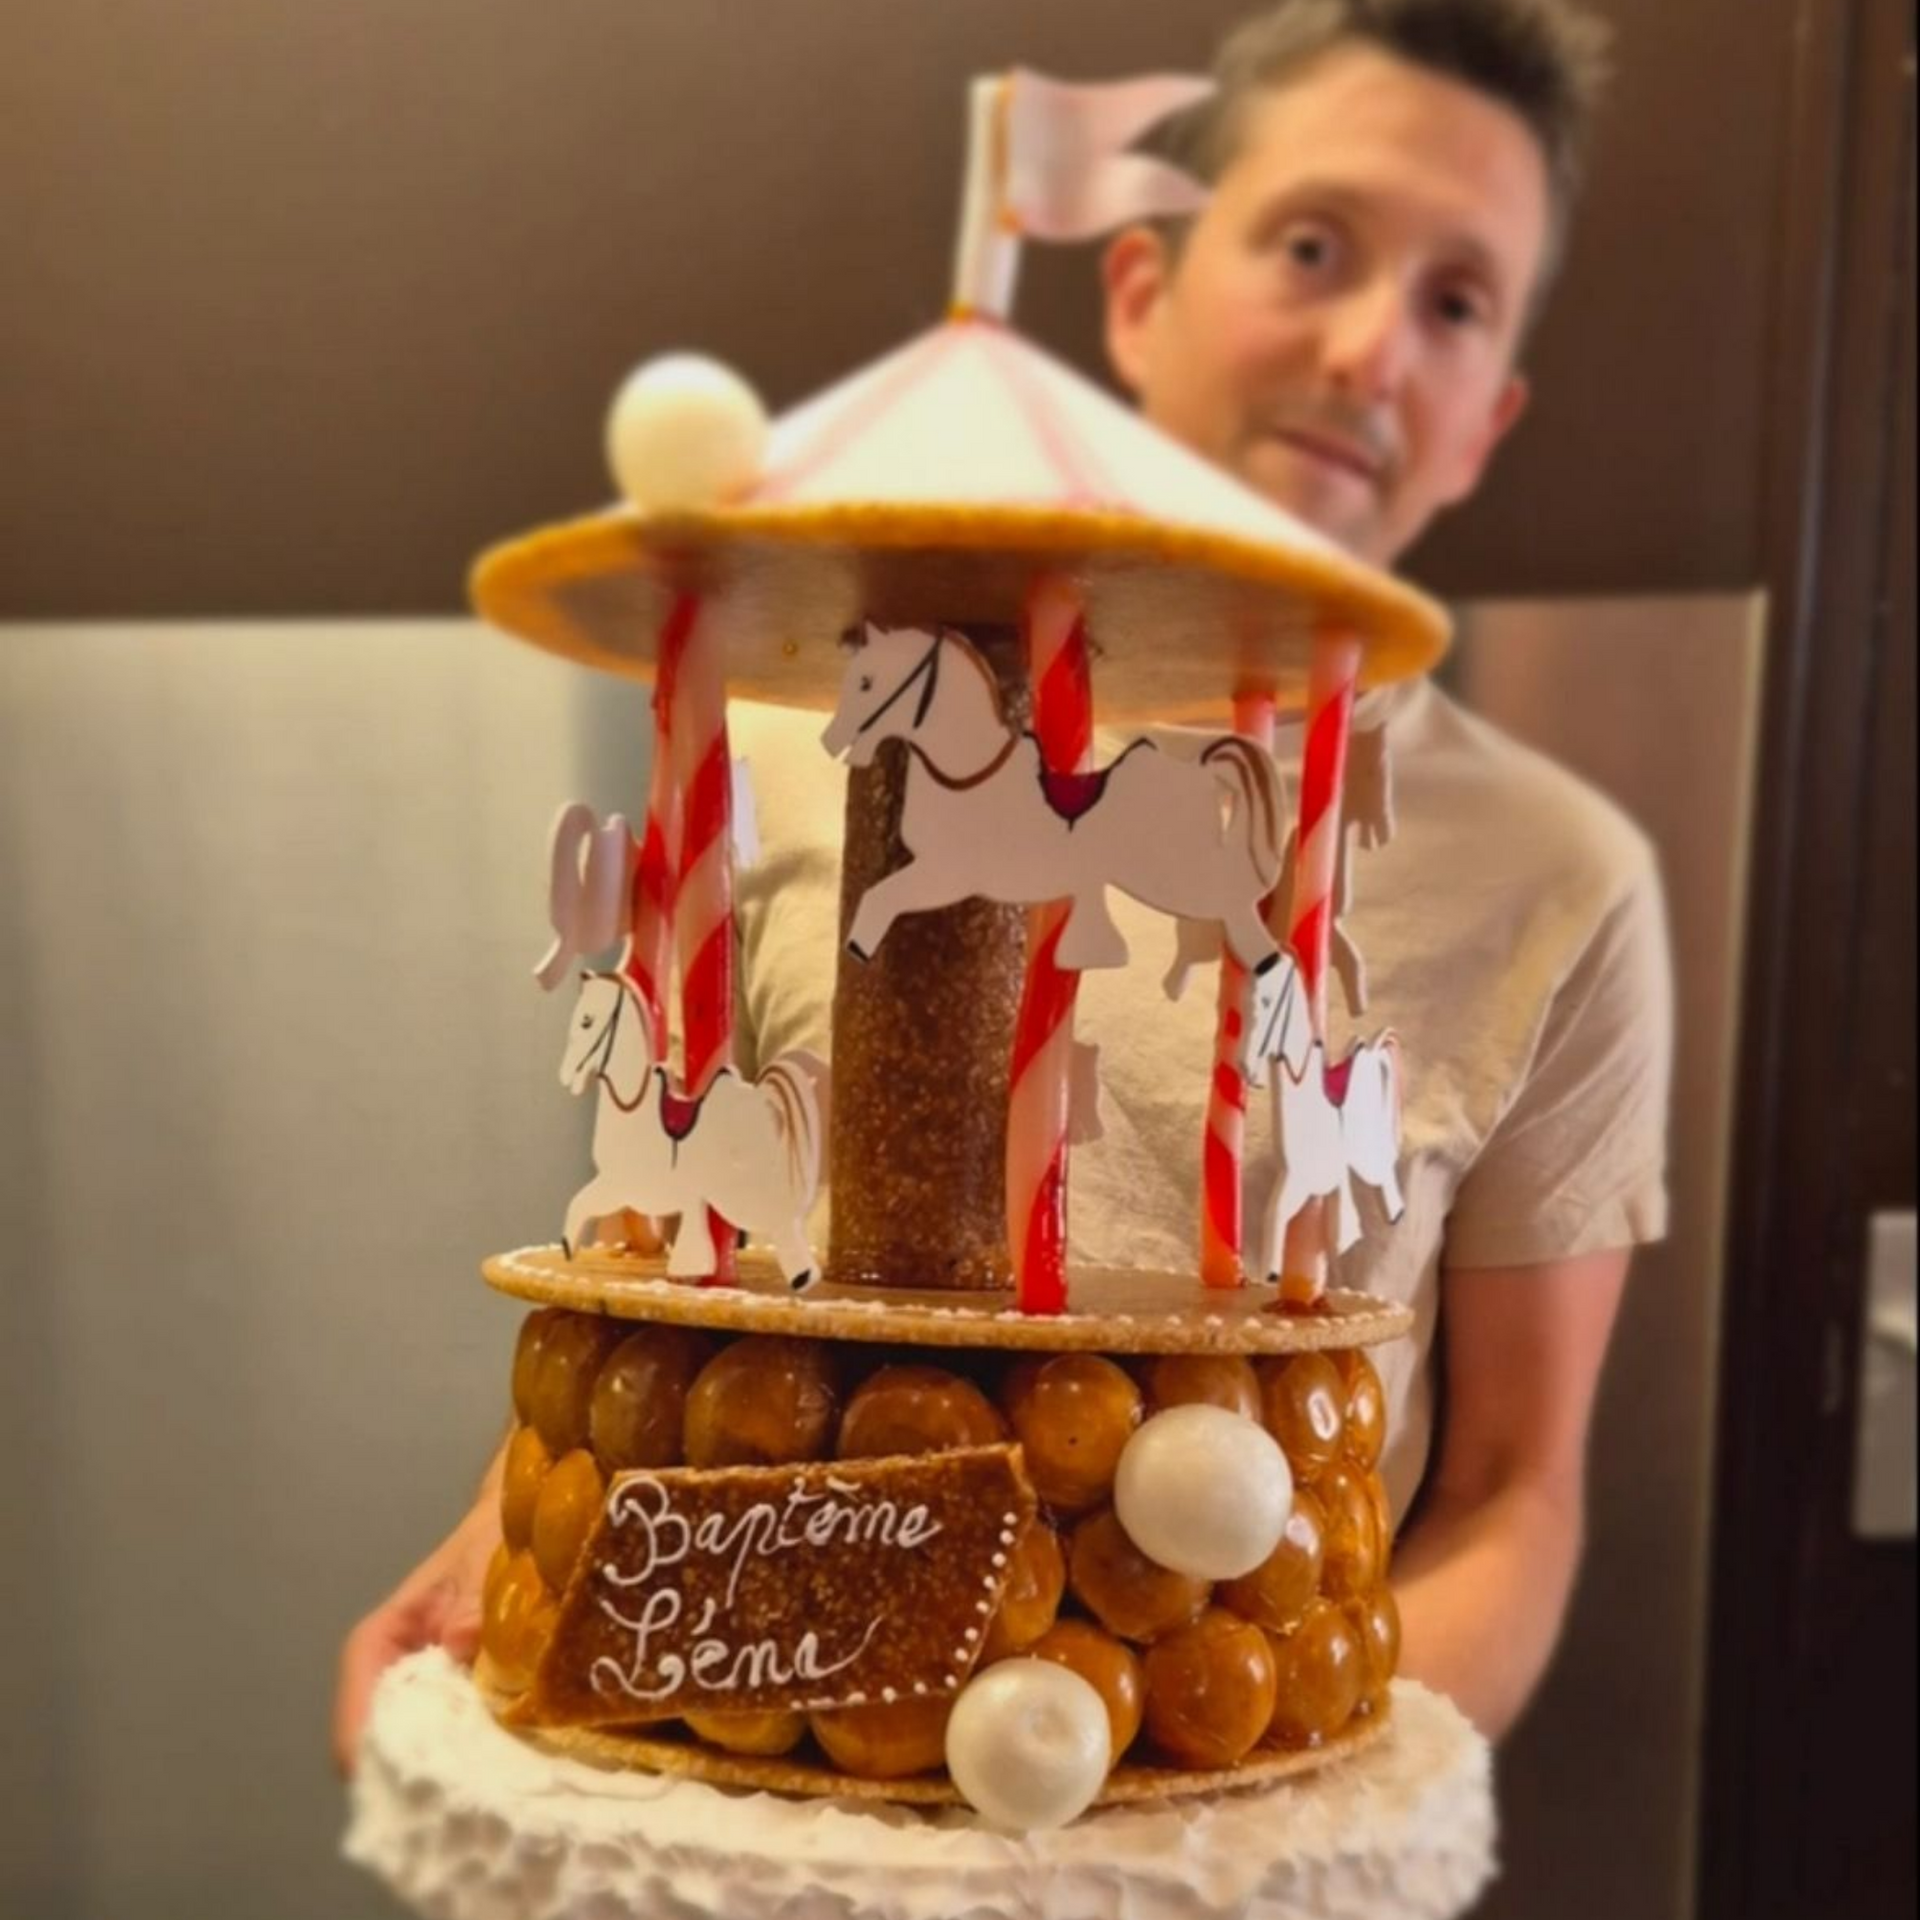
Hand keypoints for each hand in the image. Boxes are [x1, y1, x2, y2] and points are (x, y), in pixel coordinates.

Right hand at [334, 1493, 500, 1777]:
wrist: (520, 1525)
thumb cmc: (488, 1540)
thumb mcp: (482, 1562)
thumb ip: (473, 1601)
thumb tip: (461, 1641)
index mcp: (379, 1641)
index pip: (358, 1703)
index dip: (370, 1748)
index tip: (402, 1781)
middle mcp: (392, 1676)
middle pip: (381, 1743)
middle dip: (410, 1772)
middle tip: (449, 1798)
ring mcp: (425, 1695)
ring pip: (418, 1750)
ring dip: (444, 1771)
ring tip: (478, 1790)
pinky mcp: (457, 1704)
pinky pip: (454, 1741)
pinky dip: (471, 1758)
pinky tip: (501, 1769)